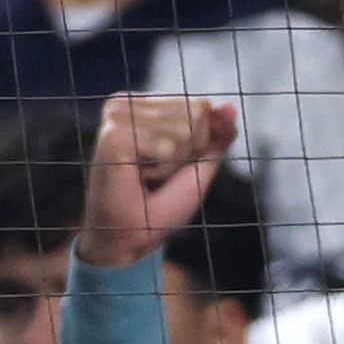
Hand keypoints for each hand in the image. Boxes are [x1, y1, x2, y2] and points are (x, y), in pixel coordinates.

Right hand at [82, 92, 239, 269]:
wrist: (130, 240)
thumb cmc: (159, 207)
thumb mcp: (197, 167)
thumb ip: (215, 136)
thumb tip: (230, 108)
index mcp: (138, 104)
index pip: (197, 105)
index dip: (195, 144)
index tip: (166, 167)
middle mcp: (123, 104)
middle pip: (193, 113)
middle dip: (185, 153)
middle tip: (155, 176)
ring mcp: (115, 117)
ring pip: (182, 129)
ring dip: (172, 164)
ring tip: (146, 178)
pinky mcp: (113, 136)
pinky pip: (166, 146)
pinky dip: (162, 170)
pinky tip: (138, 178)